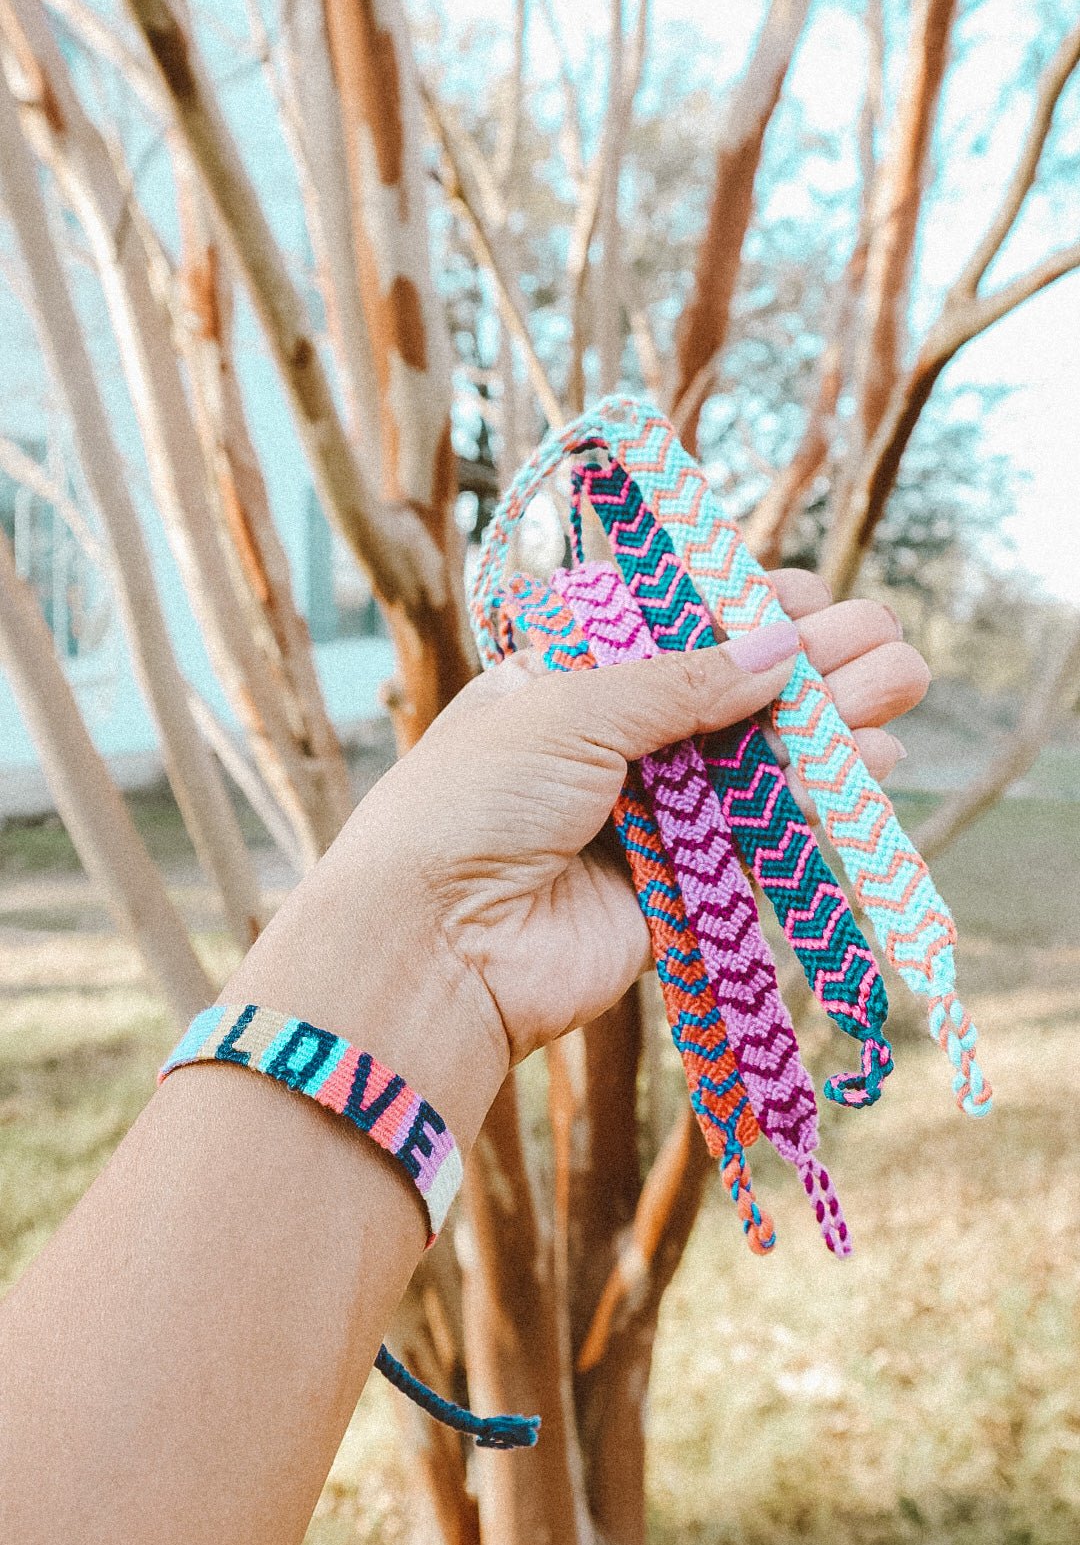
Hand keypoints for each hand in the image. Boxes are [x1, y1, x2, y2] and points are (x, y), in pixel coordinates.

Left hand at [220, 572, 927, 1138]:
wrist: (434, 947)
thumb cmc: (474, 802)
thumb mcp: (571, 709)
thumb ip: (682, 681)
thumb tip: (779, 646)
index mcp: (567, 680)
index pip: (673, 630)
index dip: (743, 610)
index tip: (808, 597)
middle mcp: (611, 743)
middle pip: (729, 693)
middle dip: (810, 664)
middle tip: (884, 641)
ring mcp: (648, 816)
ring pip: (757, 761)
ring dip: (830, 724)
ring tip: (900, 684)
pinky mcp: (681, 886)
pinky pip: (760, 835)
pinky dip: (816, 801)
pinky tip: (869, 763)